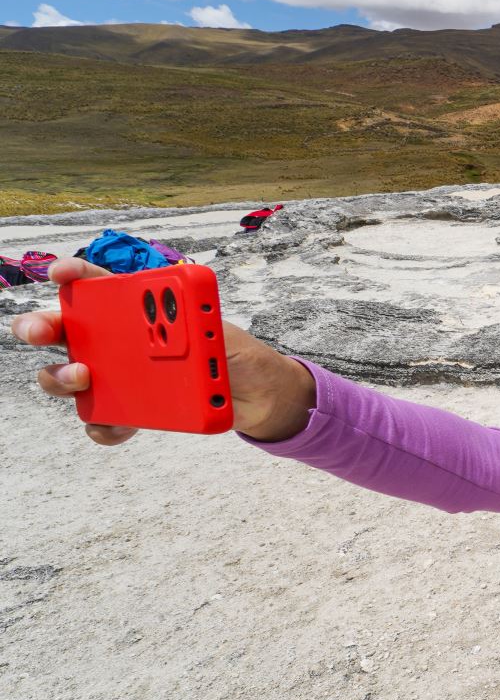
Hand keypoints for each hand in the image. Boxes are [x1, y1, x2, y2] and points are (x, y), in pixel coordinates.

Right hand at [11, 257, 315, 444]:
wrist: (257, 396)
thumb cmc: (234, 353)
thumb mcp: (222, 333)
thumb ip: (197, 327)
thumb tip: (175, 326)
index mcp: (136, 309)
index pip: (97, 284)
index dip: (74, 274)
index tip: (60, 273)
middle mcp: (117, 341)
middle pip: (65, 330)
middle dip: (42, 326)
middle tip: (42, 331)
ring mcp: (119, 377)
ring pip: (70, 377)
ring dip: (62, 376)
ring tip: (84, 376)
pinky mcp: (131, 411)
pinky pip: (102, 421)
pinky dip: (103, 426)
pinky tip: (113, 425)